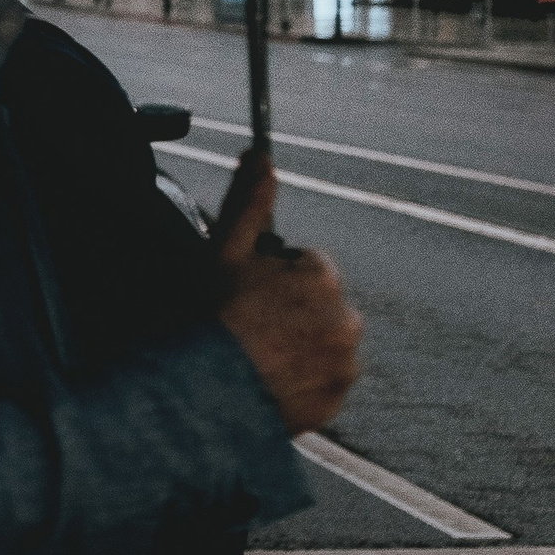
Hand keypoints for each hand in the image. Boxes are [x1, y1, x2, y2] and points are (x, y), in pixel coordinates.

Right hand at [213, 146, 359, 435]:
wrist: (209, 391)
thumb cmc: (216, 316)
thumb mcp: (226, 251)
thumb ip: (250, 200)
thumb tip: (261, 156)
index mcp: (323, 277)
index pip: (305, 268)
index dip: (274, 279)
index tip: (250, 296)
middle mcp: (346, 318)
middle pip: (319, 305)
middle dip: (293, 310)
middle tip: (253, 327)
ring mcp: (345, 362)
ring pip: (323, 341)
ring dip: (300, 343)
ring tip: (260, 355)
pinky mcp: (339, 397)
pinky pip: (325, 379)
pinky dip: (305, 378)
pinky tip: (272, 377)